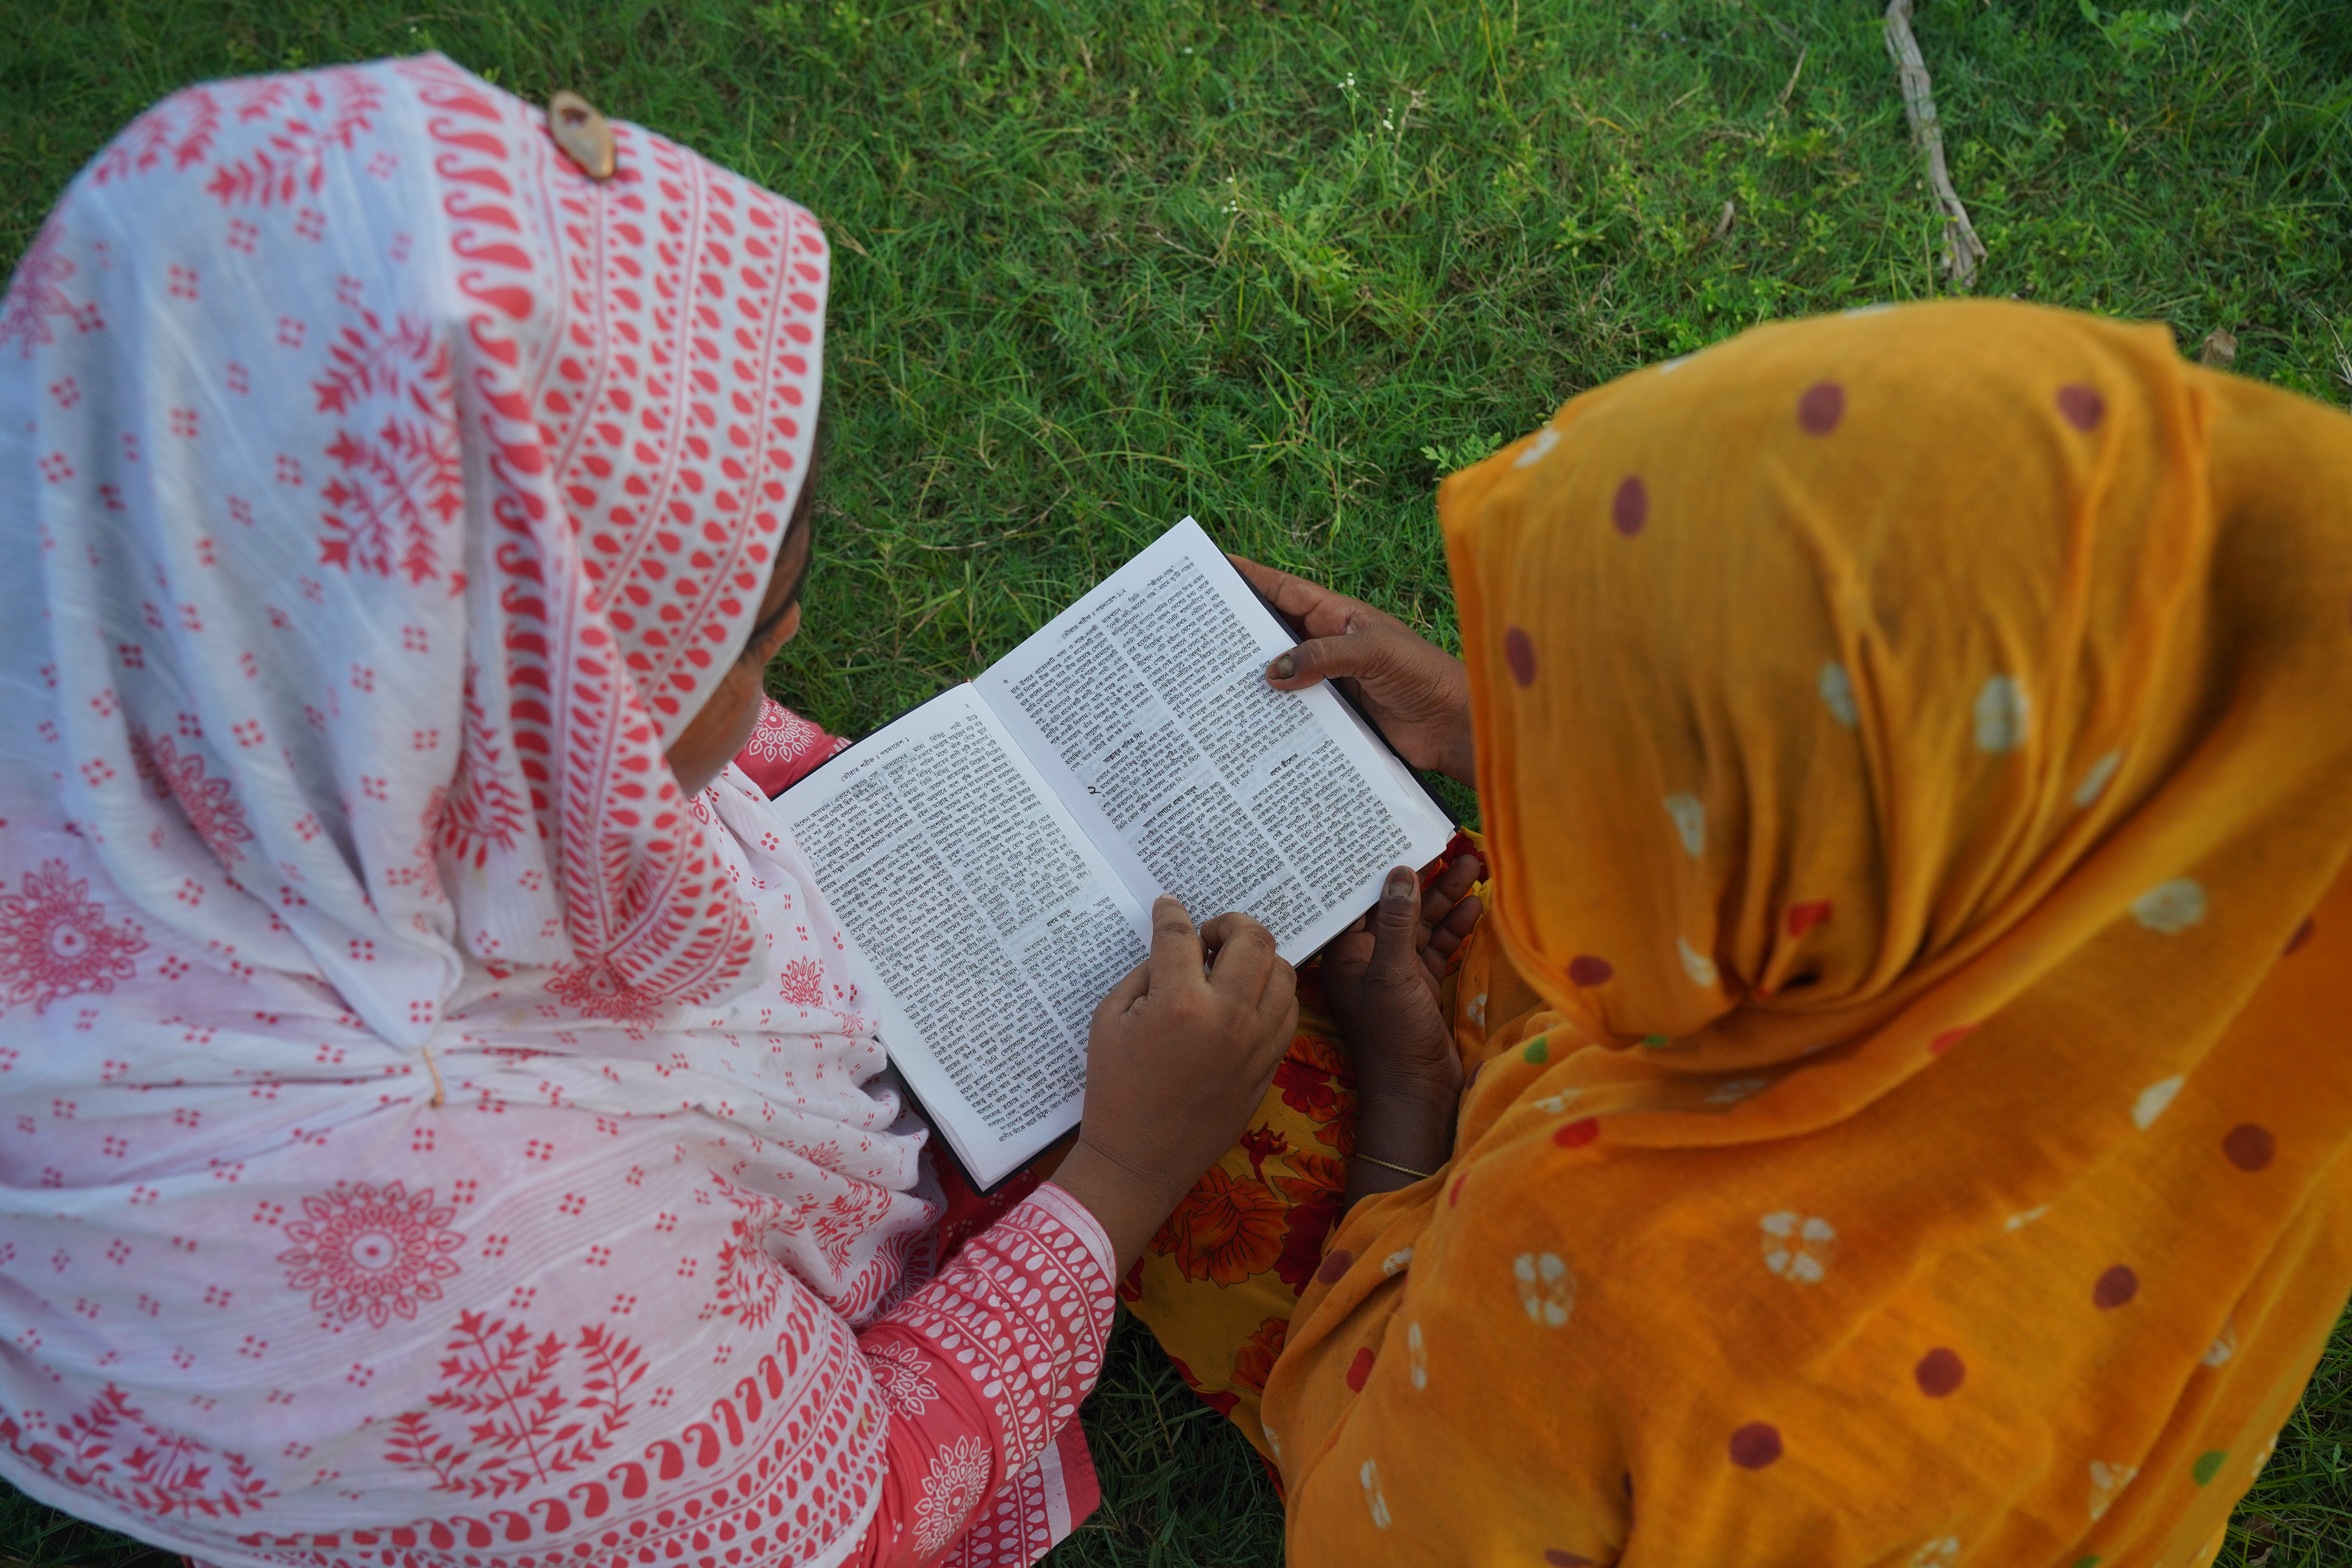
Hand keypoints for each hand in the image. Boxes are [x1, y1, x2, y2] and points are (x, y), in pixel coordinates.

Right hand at [1053, 898, 1299, 1273]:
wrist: (1140, 1159)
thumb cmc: (1114, 1090)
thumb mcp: (1109, 1021)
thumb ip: (1144, 975)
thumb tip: (1172, 946)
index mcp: (1178, 1002)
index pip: (1180, 934)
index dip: (1170, 913)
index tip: (1167, 908)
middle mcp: (1227, 1016)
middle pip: (1252, 938)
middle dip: (1229, 923)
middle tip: (1208, 936)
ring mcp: (1255, 1042)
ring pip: (1283, 970)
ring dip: (1258, 956)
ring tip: (1231, 965)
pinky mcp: (1268, 1065)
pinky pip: (1289, 1011)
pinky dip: (1273, 993)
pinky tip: (1248, 997)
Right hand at [1230, 555, 1477, 785]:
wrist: (1454, 727)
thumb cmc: (1425, 676)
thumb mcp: (1374, 653)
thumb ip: (1323, 657)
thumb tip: (1270, 672)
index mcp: (1338, 616)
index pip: (1284, 590)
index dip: (1250, 578)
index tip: (1213, 568)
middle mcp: (1328, 646)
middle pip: (1273, 634)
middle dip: (1238, 632)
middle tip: (1196, 636)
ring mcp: (1328, 682)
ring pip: (1279, 676)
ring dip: (1251, 680)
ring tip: (1209, 683)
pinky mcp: (1332, 716)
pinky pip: (1293, 712)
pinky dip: (1272, 716)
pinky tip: (1245, 724)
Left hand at [1322, 856, 1482, 1103]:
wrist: (1418, 1091)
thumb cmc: (1393, 1035)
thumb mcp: (1393, 973)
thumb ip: (1398, 922)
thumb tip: (1401, 872)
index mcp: (1346, 953)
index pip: (1362, 899)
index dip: (1383, 868)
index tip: (1404, 837)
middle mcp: (1368, 957)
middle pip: (1397, 906)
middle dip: (1426, 878)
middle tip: (1454, 847)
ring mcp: (1397, 971)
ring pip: (1422, 924)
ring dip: (1447, 898)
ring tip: (1475, 867)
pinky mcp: (1421, 983)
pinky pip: (1438, 946)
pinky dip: (1456, 928)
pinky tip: (1475, 907)